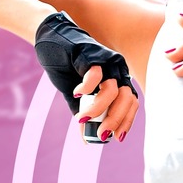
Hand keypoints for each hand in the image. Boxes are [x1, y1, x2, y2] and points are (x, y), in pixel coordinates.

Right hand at [34, 12, 138, 142]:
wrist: (50, 41)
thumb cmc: (66, 67)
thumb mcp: (76, 96)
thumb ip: (84, 113)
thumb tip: (87, 140)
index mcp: (118, 79)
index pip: (131, 102)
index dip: (127, 120)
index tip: (116, 137)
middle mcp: (117, 69)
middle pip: (127, 98)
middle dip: (115, 119)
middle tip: (101, 134)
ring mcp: (107, 61)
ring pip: (113, 89)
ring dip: (99, 108)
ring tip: (82, 118)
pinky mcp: (92, 54)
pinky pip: (96, 74)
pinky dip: (87, 88)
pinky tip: (76, 94)